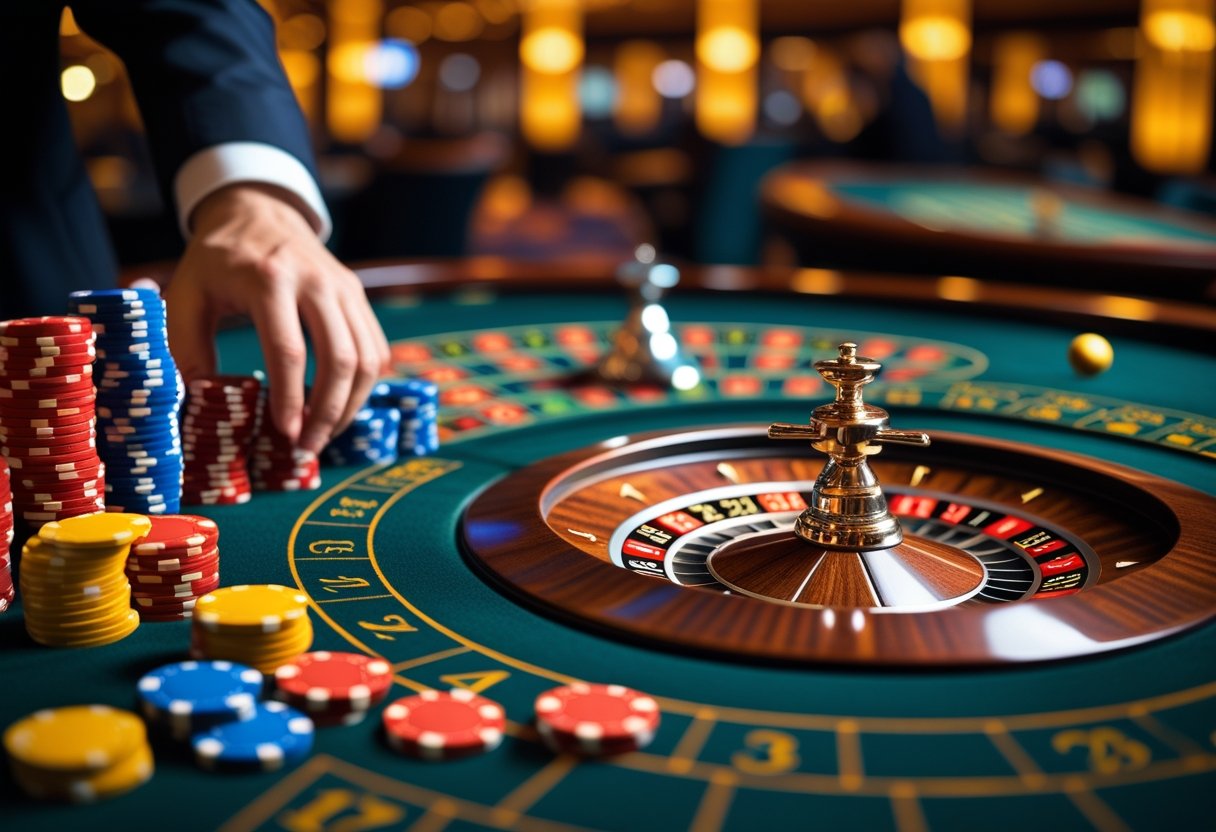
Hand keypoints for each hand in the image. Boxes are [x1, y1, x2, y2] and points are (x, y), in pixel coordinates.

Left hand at [164, 183, 389, 452]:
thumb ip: (186, 348)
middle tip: (306, 448)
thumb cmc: (216, 262)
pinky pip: (375, 348)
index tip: (284, 435)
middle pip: (339, 359)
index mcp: (269, 278)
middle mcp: (316, 281)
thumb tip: (200, 406)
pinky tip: (340, 407)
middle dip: (327, 413)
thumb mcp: (185, 296)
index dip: (290, 399)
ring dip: (350, 405)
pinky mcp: (357, 296)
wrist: (257, 212)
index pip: (288, 350)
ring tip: (324, 435)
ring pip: (366, 358)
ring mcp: (344, 287)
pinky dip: (364, 385)